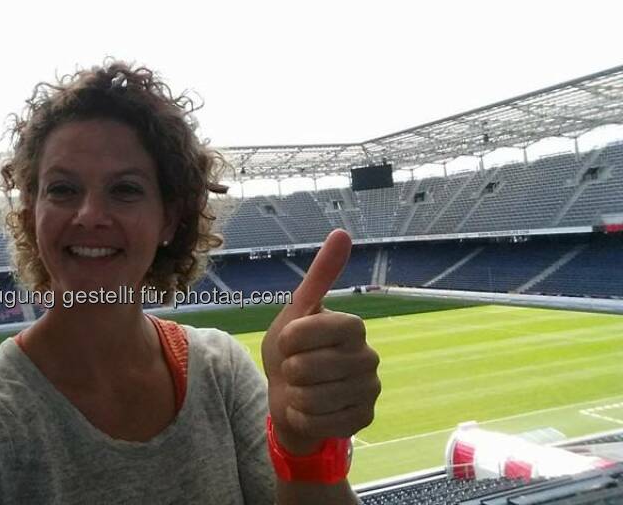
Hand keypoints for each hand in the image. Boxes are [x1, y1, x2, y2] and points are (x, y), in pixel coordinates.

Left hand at [261, 229, 380, 454]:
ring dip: (294, 396)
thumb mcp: (297, 311)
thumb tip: (342, 232)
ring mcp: (369, 390)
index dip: (293, 338)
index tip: (287, 341)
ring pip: (313, 398)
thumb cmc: (291, 350)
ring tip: (300, 390)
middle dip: (289, 370)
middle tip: (294, 369)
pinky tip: (308, 411)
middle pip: (309, 367)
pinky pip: (320, 422)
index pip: (320, 328)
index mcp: (354, 327)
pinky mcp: (363, 419)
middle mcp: (369, 357)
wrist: (288, 396)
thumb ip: (319, 276)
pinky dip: (302, 418)